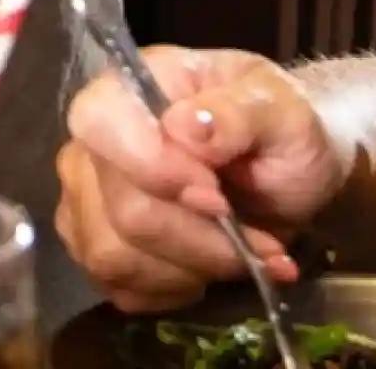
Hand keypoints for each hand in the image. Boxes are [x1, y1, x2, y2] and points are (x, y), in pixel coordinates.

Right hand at [56, 49, 345, 313]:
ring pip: (116, 257)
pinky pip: (121, 287)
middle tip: (257, 239)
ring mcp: (90, 197)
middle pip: (124, 210)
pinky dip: (175, 289)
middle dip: (201, 239)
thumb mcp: (280, 108)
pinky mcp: (99, 245)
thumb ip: (237, 114)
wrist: (286, 166)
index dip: (155, 171)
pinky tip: (206, 264)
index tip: (220, 198)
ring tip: (237, 252)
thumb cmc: (279, 126)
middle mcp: (94, 142)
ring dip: (192, 268)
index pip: (100, 126)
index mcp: (128, 87)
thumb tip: (186, 127)